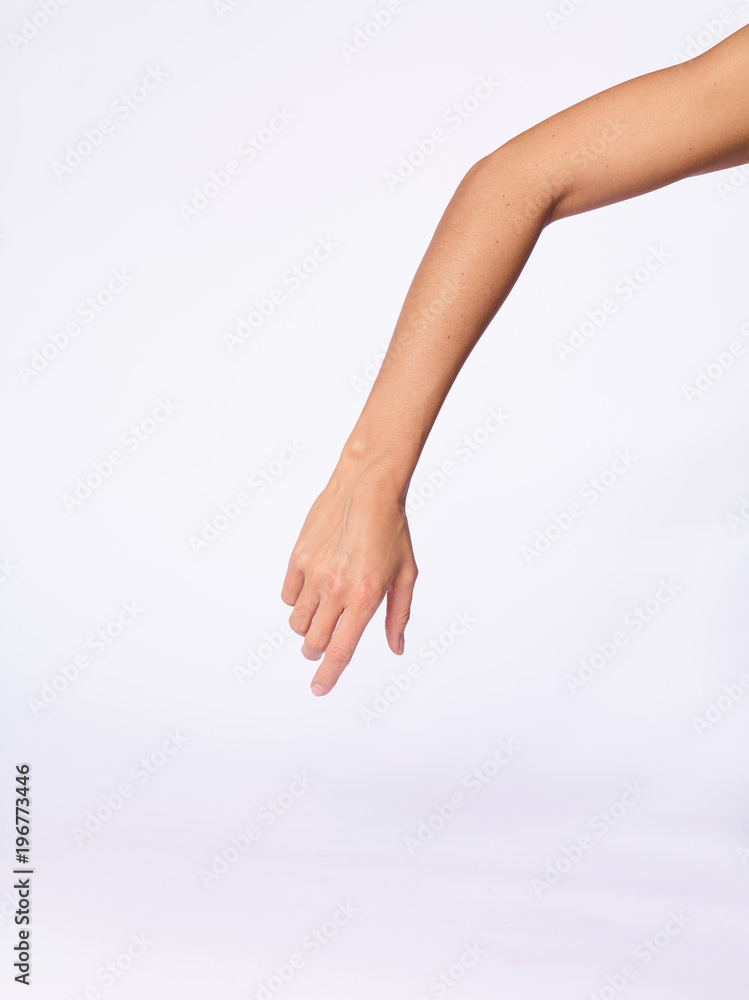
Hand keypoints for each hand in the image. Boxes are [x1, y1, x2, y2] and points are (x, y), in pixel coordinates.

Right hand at [281, 467, 417, 695]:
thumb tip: (396, 647)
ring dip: (307, 628)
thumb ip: (399, 615)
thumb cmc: (392, 530)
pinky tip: (313, 588)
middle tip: (325, 645)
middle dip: (318, 652)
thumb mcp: (407, 574)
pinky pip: (288, 596)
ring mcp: (313, 574)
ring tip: (322, 613)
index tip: (319, 690)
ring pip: (297, 622)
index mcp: (365, 597)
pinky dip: (298, 601)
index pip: (340, 650)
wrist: (367, 488)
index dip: (328, 676)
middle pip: (315, 642)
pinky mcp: (297, 558)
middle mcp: (336, 589)